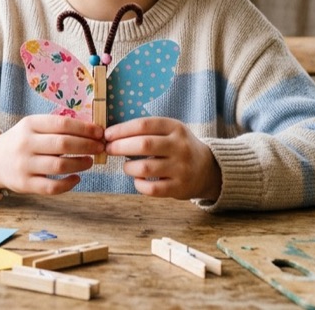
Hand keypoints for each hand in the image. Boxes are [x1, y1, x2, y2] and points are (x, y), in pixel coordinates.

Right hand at [0, 115, 104, 194]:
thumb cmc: (22, 141)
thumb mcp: (33, 127)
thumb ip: (56, 127)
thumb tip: (92, 131)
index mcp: (30, 125)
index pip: (62, 124)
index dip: (85, 129)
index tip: (100, 132)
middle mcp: (25, 144)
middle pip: (63, 144)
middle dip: (87, 146)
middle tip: (101, 147)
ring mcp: (24, 165)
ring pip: (59, 166)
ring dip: (80, 163)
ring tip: (90, 161)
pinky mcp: (25, 184)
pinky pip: (51, 187)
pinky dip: (68, 184)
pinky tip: (77, 178)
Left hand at [104, 117, 221, 200]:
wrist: (207, 169)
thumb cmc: (179, 147)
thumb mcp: (170, 131)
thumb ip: (147, 131)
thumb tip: (112, 135)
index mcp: (175, 128)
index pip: (144, 125)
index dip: (122, 130)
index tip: (107, 134)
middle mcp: (180, 147)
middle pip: (144, 145)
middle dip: (120, 147)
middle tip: (108, 149)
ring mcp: (181, 168)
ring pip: (145, 168)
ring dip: (128, 167)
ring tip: (127, 166)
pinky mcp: (179, 188)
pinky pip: (151, 189)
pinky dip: (139, 184)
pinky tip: (138, 180)